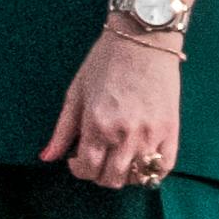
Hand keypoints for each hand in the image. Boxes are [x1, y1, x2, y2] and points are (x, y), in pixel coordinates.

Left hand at [39, 21, 184, 189]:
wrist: (143, 39)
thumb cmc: (105, 62)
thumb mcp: (76, 93)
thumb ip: (62, 130)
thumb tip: (47, 158)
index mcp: (96, 124)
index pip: (87, 169)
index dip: (78, 169)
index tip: (77, 159)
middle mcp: (124, 135)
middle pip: (111, 179)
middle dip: (99, 174)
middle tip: (98, 158)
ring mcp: (150, 135)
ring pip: (137, 177)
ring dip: (125, 174)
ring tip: (119, 157)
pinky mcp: (171, 130)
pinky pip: (164, 167)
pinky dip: (152, 171)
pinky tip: (141, 158)